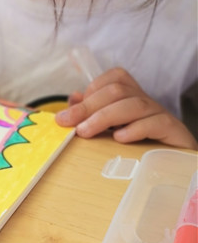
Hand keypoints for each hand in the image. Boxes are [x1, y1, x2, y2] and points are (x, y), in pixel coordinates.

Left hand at [55, 67, 197, 148]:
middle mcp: (146, 101)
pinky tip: (119, 138)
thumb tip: (73, 100)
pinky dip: (135, 128)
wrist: (175, 165)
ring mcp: (160, 115)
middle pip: (118, 91)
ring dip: (105, 117)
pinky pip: (156, 122)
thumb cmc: (140, 146)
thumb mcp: (111, 129)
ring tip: (86, 131)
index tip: (73, 111)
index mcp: (132, 96)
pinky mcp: (173, 131)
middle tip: (68, 122)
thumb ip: (92, 113)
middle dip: (89, 106)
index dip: (92, 89)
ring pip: (135, 104)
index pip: (115, 78)